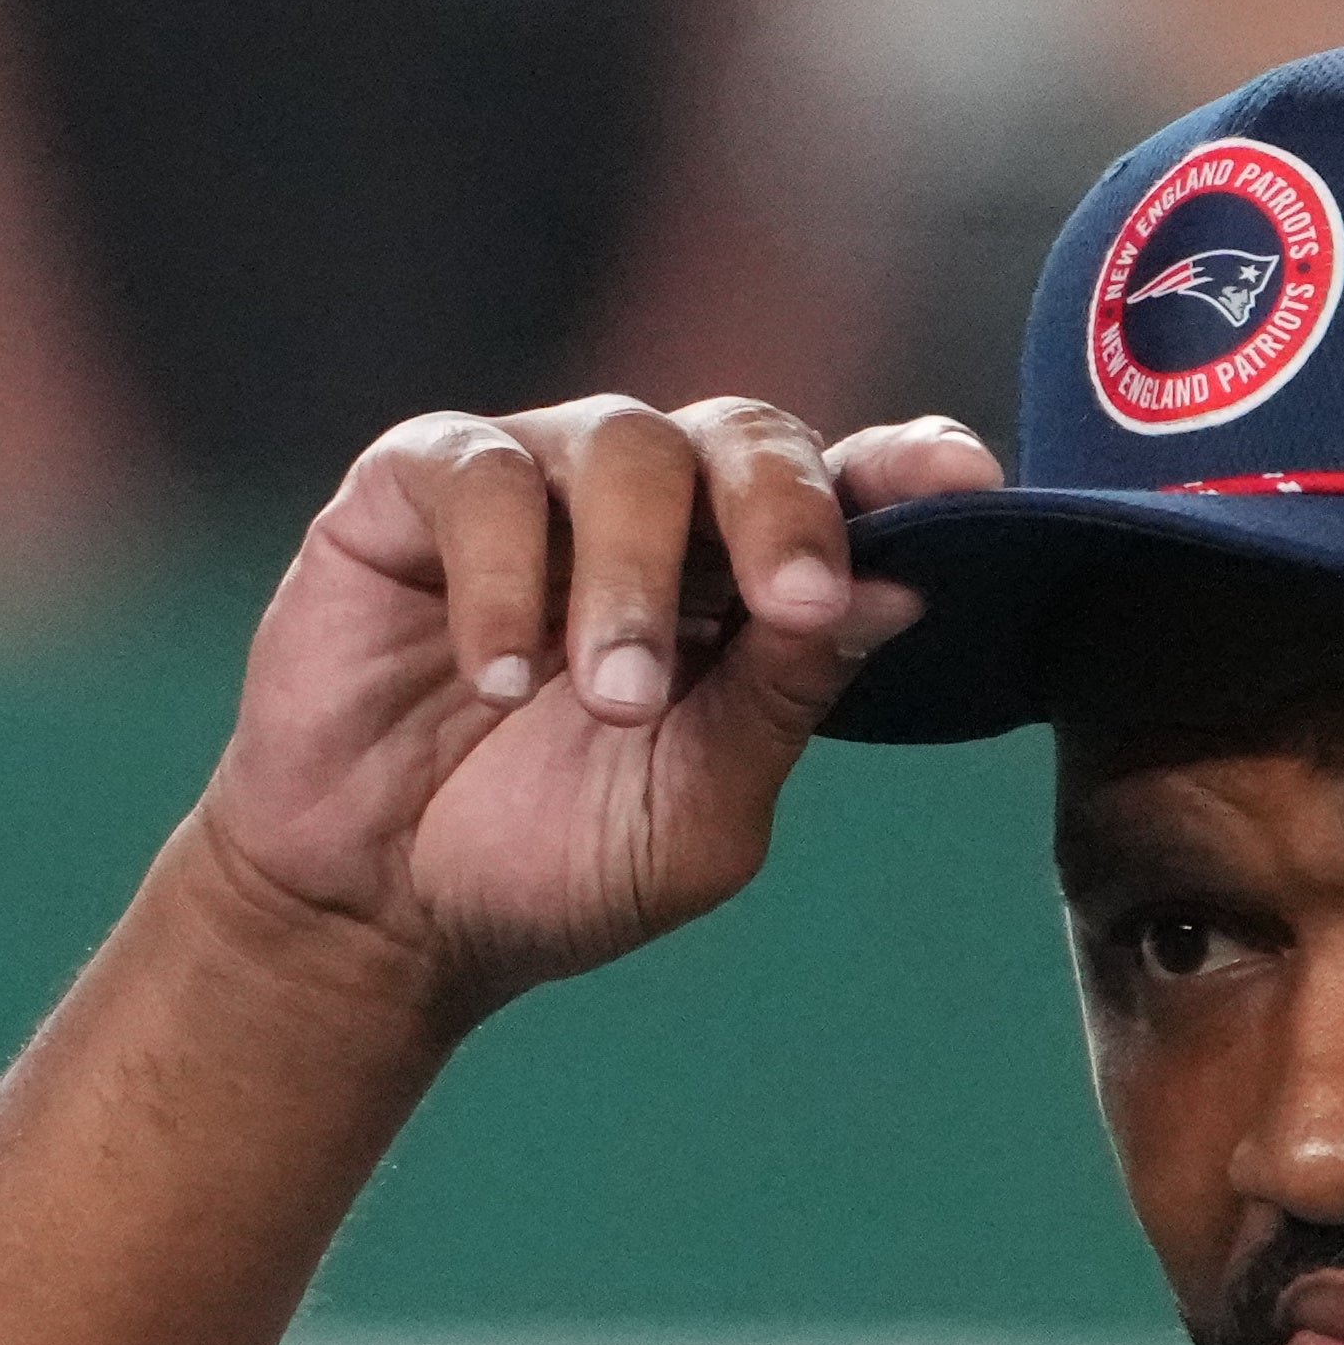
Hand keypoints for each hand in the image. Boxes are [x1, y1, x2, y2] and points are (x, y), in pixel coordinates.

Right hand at [185, 397, 1002, 1030]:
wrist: (380, 910)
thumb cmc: (552, 861)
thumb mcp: (696, 809)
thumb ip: (786, 700)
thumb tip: (898, 592)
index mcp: (750, 580)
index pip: (852, 486)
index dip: (912, 466)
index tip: (964, 485)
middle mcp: (659, 508)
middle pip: (750, 434)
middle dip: (784, 510)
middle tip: (797, 603)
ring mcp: (539, 482)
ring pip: (625, 445)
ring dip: (633, 578)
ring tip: (613, 700)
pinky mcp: (418, 485)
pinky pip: (484, 476)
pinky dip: (503, 581)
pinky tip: (500, 682)